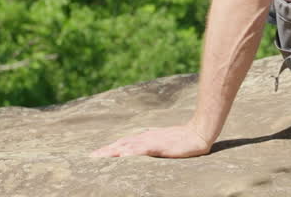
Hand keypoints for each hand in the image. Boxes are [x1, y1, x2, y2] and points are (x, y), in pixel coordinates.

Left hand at [90, 124, 212, 158]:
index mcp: (144, 138)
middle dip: (106, 150)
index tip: (95, 155)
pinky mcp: (161, 146)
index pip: (122, 143)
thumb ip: (149, 145)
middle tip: (91, 157)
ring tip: (102, 156)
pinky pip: (144, 149)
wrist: (198, 132)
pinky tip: (125, 155)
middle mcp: (145, 138)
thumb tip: (136, 150)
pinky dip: (133, 151)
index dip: (108, 148)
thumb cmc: (181, 138)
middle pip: (121, 144)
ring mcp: (153, 141)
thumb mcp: (161, 142)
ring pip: (129, 146)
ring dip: (114, 150)